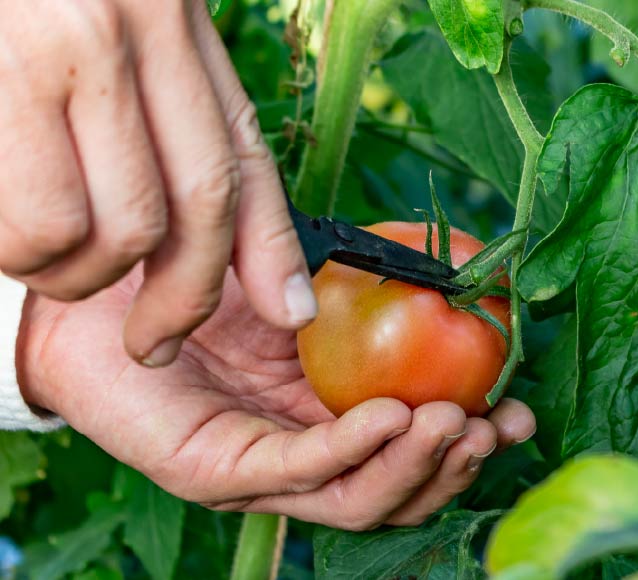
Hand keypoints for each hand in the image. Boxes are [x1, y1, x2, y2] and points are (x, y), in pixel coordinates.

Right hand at [0, 0, 314, 366]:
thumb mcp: (121, 22)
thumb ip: (167, 101)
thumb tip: (200, 216)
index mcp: (172, 17)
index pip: (242, 157)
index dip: (272, 251)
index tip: (290, 314)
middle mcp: (135, 31)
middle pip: (197, 208)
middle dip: (182, 298)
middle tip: (152, 339)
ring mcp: (68, 51)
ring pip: (119, 230)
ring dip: (82, 274)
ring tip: (47, 255)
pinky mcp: (2, 76)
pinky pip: (38, 221)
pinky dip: (25, 253)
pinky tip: (7, 225)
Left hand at [18, 269, 536, 528]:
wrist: (101, 286)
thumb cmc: (203, 276)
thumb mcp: (304, 275)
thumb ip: (369, 282)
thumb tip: (454, 277)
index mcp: (330, 415)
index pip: (410, 448)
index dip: (471, 437)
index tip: (517, 408)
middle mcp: (303, 454)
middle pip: (396, 487)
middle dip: (455, 465)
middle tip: (499, 426)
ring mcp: (261, 474)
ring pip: (357, 499)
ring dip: (417, 468)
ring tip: (459, 426)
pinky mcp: (217, 475)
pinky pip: (300, 472)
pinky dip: (354, 450)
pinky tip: (393, 417)